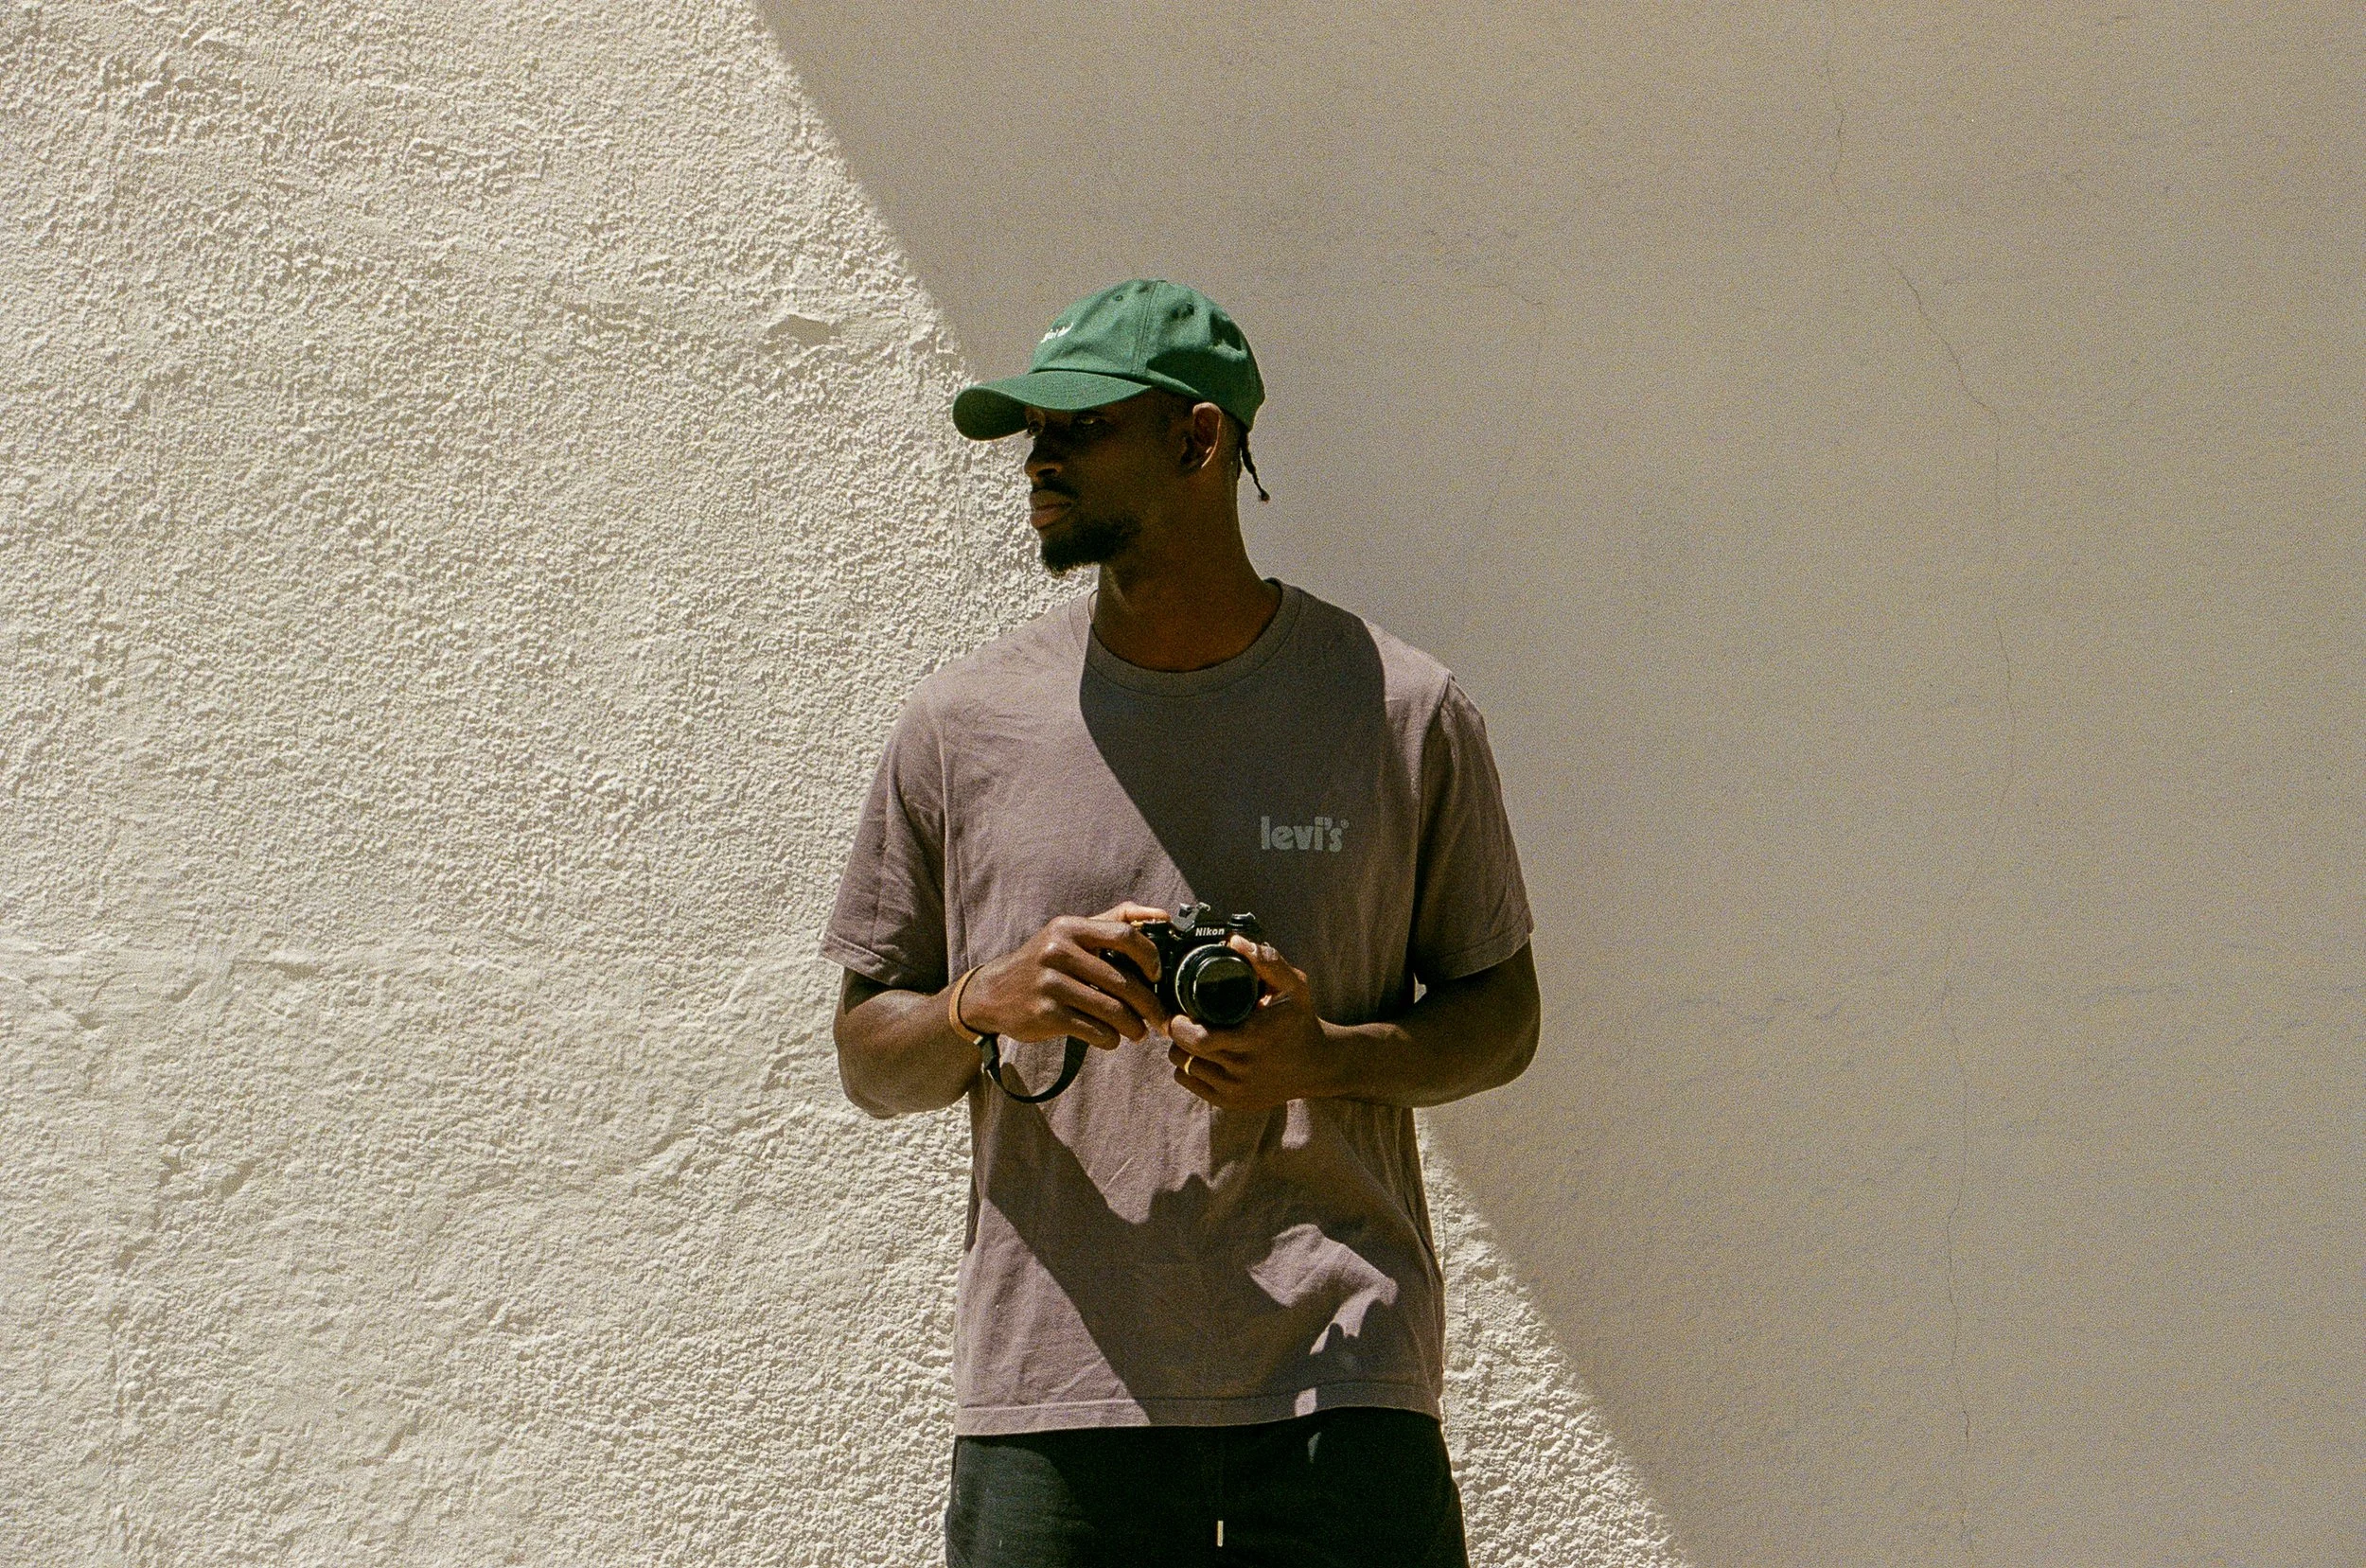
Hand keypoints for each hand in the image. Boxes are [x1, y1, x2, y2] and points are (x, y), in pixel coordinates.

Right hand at [959, 903, 1171, 1049]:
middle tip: (1160, 1018)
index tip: (1157, 976)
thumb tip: (1162, 916)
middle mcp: (1059, 951)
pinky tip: (1111, 1038)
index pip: (1125, 935)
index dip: (1150, 957)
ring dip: (1133, 1027)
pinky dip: (1110, 1039)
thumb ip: (1113, 921)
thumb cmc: (1044, 963)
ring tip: (1138, 1033)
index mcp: (1070, 928)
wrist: (992, 993)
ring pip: (1112, 1010)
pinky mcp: (1046, 1013)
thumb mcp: (1069, 934)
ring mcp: (1051, 983)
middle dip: (1149, 1004)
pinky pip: (1094, 1030)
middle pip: (1123, 980)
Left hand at [1167, 936, 1340, 1110]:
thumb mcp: (1295, 986)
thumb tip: (1235, 941)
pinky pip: (1191, 1085)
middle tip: (1181, 1018)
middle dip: (1176, 1034)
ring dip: (1181, 1050)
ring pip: (1184, 1068)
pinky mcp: (1232, 1103)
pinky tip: (1199, 1054)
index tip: (1179, 1011)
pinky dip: (1187, 1068)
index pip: (1200, 1039)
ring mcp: (1237, 1091)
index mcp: (1254, 1040)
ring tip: (1192, 1034)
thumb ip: (1268, 962)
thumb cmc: (1300, 1020)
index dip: (1180, 1025)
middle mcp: (1244, 1070)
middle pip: (1186, 1053)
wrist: (1318, 1066)